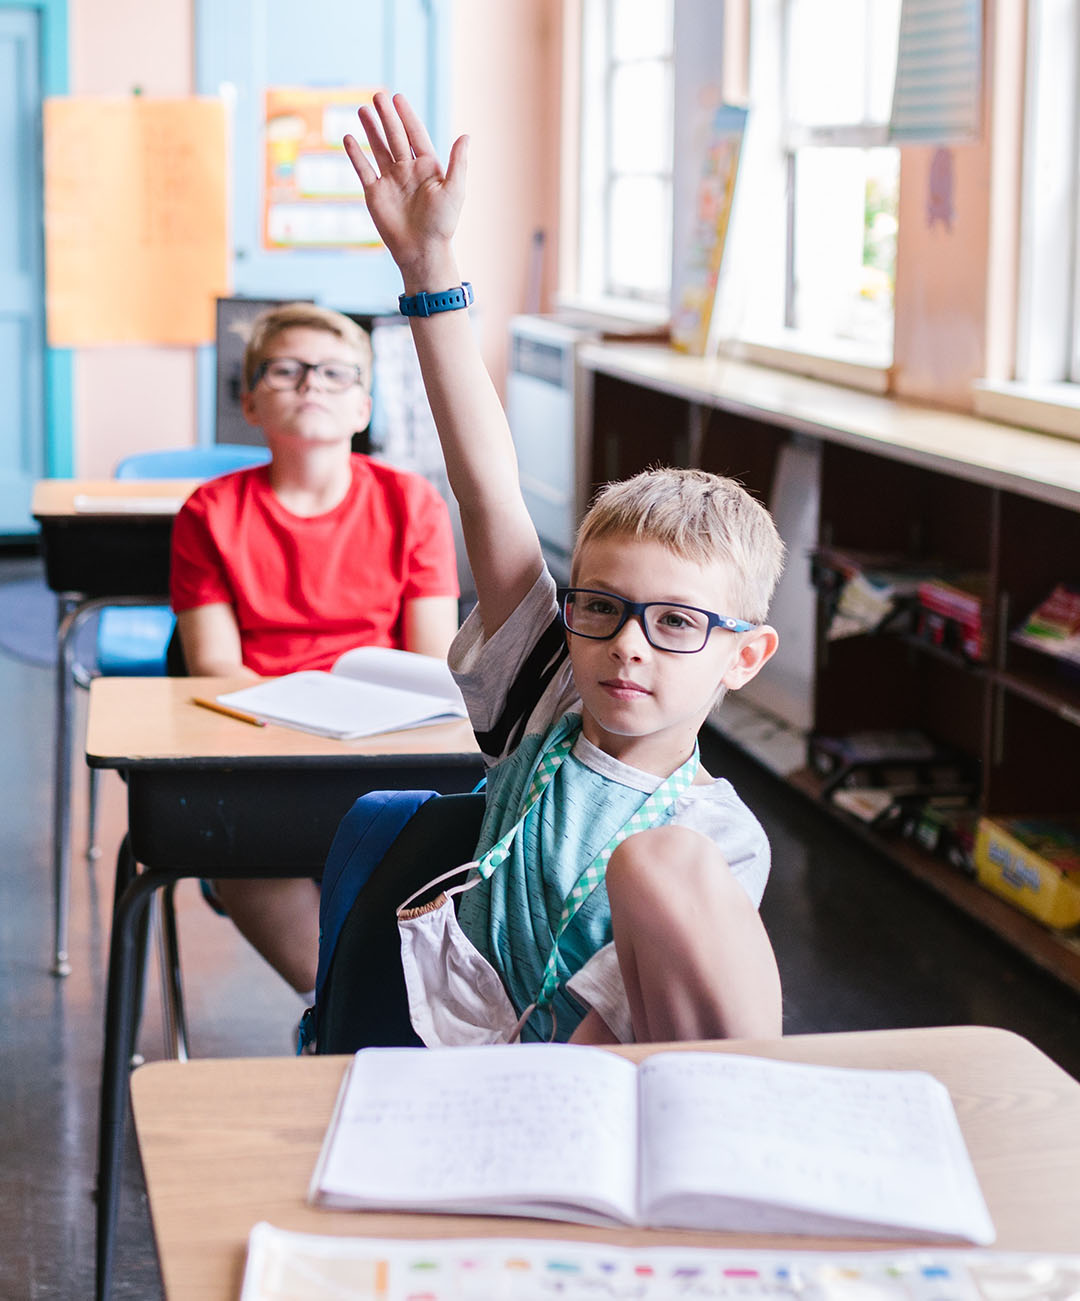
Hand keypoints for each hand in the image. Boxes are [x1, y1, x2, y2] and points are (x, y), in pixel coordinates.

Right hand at [344, 91, 467, 288]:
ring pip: (378, 148)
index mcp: (428, 167)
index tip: (397, 98)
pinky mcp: (375, 194)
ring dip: (371, 129)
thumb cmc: (442, 225)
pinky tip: (348, 138)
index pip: (415, 134)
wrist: (422, 252)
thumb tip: (466, 135)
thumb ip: (458, 163)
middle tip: (377, 95)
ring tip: (362, 109)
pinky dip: (355, 155)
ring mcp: (390, 181)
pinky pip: (363, 169)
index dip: (406, 116)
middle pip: (395, 136)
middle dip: (387, 117)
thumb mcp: (455, 191)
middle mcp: (408, 170)